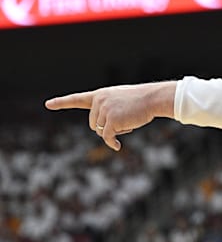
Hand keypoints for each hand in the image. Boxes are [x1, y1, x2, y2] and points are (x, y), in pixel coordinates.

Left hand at [45, 82, 175, 150]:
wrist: (153, 98)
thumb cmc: (141, 101)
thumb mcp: (122, 103)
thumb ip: (109, 114)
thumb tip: (107, 137)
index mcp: (100, 95)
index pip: (78, 99)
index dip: (62, 102)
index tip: (48, 104)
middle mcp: (99, 101)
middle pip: (93, 123)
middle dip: (106, 127)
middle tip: (124, 120)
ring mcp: (104, 111)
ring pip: (100, 131)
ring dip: (113, 132)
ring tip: (128, 122)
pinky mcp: (111, 121)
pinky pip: (107, 137)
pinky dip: (112, 143)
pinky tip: (117, 146)